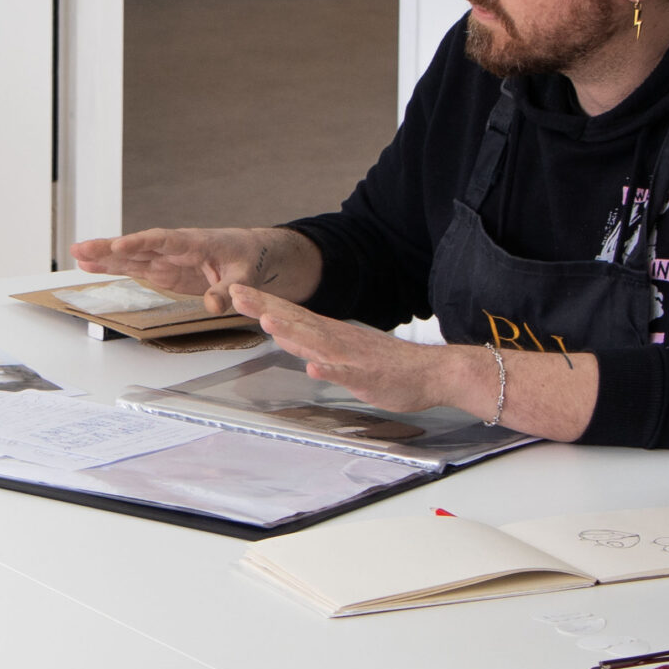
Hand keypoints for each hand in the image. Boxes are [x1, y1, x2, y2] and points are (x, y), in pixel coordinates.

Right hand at [69, 227, 307, 314]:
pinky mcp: (161, 269)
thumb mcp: (245, 277)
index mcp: (194, 243)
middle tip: (80, 247)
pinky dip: (112, 266)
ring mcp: (165, 259)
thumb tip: (213, 305)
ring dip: (103, 256)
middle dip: (109, 247)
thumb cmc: (248, 259)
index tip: (119, 246)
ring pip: (129, 256)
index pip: (163, 240)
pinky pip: (133, 267)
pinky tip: (90, 265)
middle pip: (137, 246)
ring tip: (75, 254)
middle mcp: (173, 248)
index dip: (140, 243)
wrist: (249, 253)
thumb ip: (228, 291)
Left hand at [232, 284, 448, 412]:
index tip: (236, 291)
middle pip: (296, 320)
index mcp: (330, 334)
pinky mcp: (369, 377)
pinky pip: (347, 374)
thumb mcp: (341, 356)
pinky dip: (331, 370)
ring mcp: (352, 357)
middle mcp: (337, 340)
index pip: (290, 315)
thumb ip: (314, 348)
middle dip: (265, 307)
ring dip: (293, 332)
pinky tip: (315, 368)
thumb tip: (286, 340)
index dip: (262, 303)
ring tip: (268, 322)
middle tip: (237, 293)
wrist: (432, 373)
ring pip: (318, 343)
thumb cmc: (388, 367)